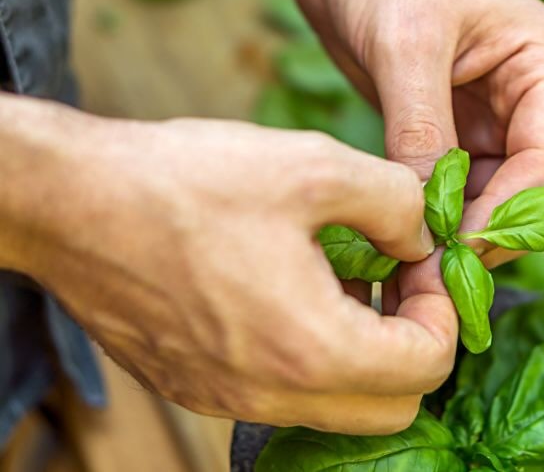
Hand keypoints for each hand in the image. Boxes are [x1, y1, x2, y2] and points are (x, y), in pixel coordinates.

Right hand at [0, 96, 456, 433]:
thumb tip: (421, 238)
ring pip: (338, 404)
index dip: (442, 309)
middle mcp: (272, 395)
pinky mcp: (200, 386)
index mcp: (311, 349)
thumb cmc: (187, 184)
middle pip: (391, 406)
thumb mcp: (313, 166)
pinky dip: (312, 354)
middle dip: (413, 342)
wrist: (73, 204)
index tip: (419, 262)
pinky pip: (285, 393)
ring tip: (342, 276)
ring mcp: (230, 399)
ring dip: (364, 349)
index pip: (428, 367)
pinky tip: (291, 290)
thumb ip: (395, 204)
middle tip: (393, 277)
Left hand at [292, 0, 543, 266]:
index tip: (458, 251)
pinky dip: (434, 218)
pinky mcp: (448, 133)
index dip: (508, 215)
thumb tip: (425, 211)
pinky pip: (454, 190)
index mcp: (543, 70)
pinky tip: (405, 239)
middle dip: (487, 234)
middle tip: (437, 274)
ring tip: (417, 267)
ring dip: (459, 234)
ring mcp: (487, 121)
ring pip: (490, 199)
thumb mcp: (407, 44)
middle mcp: (525, 102)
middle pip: (527, 192)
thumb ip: (420, 126)